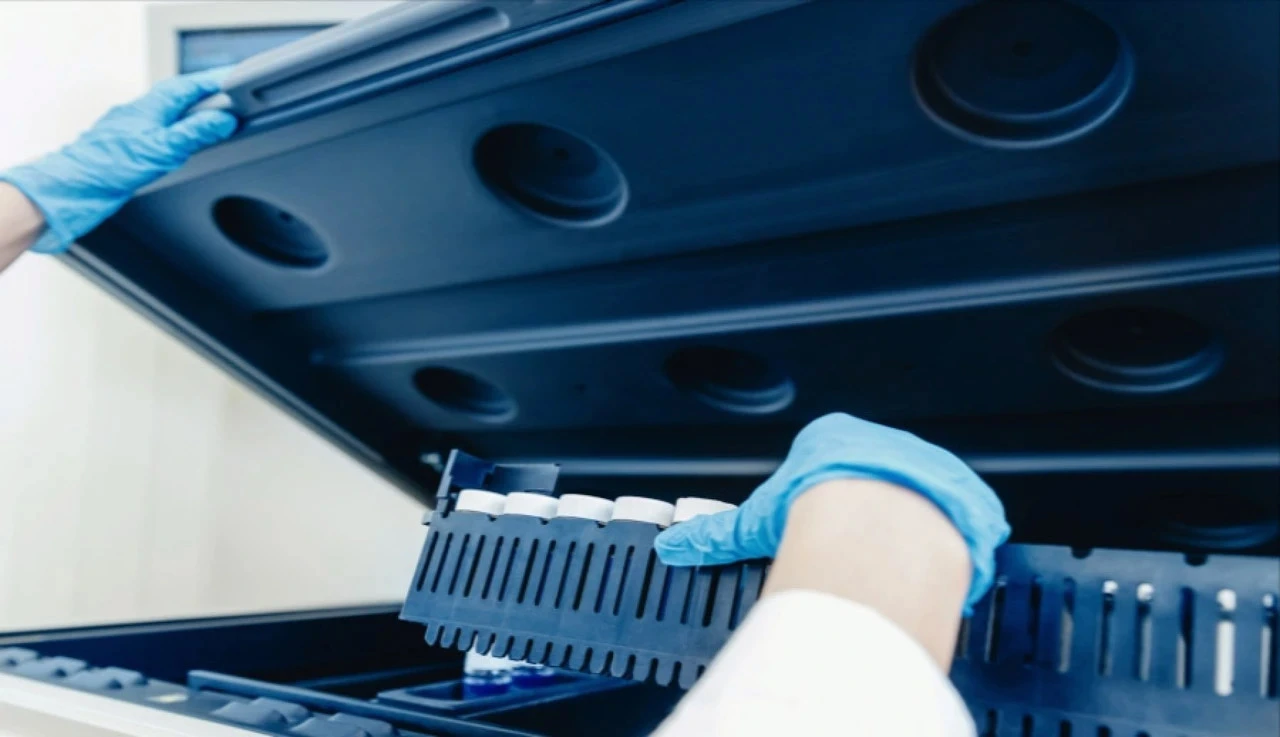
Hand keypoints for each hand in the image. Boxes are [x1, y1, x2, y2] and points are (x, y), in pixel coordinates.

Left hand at [0, 69, 236, 253]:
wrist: (72, 189)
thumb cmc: (106, 166)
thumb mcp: (161, 148)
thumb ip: (195, 133)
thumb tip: (223, 120)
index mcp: (150, 106)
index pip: (190, 86)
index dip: (215, 82)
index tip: (237, 79)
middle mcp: (142, 114)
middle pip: (181, 98)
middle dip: (207, 96)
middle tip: (231, 99)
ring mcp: (135, 131)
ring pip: (171, 116)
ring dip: (194, 116)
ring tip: (215, 121)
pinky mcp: (130, 148)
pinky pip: (162, 133)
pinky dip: (179, 135)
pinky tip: (182, 146)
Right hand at [653, 413, 1010, 609]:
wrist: (880, 524)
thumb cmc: (817, 507)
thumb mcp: (755, 522)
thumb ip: (715, 535)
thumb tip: (674, 547)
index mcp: (836, 437)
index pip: (827, 461)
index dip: (820, 495)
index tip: (815, 523)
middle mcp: (887, 443)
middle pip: (876, 477)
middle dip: (867, 511)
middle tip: (853, 550)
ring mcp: (932, 468)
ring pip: (923, 497)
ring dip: (913, 527)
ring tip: (894, 566)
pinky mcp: (968, 499)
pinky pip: (962, 522)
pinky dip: (952, 545)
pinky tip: (933, 571)